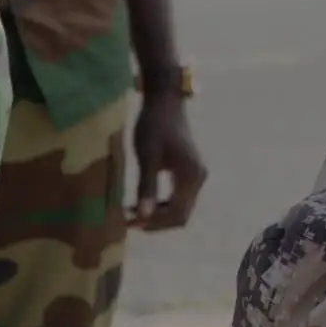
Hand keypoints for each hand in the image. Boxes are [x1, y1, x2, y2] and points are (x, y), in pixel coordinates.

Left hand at [130, 92, 206, 230]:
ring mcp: (195, 175)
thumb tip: (143, 217)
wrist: (164, 103)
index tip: (128, 223)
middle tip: (126, 221)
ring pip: (180, 209)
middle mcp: (198, 178)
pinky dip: (161, 205)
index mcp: (191, 175)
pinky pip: (178, 198)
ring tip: (130, 214)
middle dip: (155, 222)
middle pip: (181, 215)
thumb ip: (147, 187)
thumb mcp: (147, 157)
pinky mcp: (188, 171)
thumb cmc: (153, 126)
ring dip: (157, 215)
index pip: (177, 214)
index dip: (153, 223)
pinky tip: (141, 202)